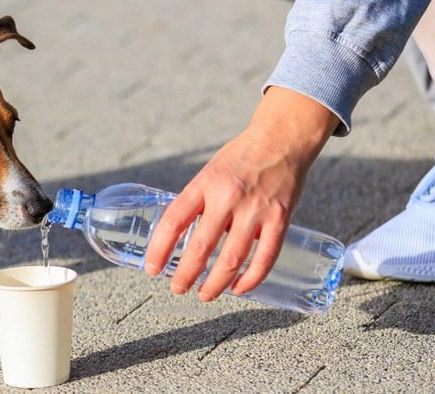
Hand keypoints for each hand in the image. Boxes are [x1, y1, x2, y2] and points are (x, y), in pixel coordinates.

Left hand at [143, 87, 337, 300]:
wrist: (281, 139)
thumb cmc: (240, 157)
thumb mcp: (209, 172)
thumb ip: (198, 201)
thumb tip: (180, 235)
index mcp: (204, 184)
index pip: (173, 221)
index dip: (160, 248)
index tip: (152, 267)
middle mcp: (227, 197)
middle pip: (200, 246)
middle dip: (186, 273)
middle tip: (178, 288)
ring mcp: (255, 210)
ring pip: (231, 258)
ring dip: (216, 283)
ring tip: (205, 294)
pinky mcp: (280, 218)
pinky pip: (265, 257)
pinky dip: (251, 278)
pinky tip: (240, 288)